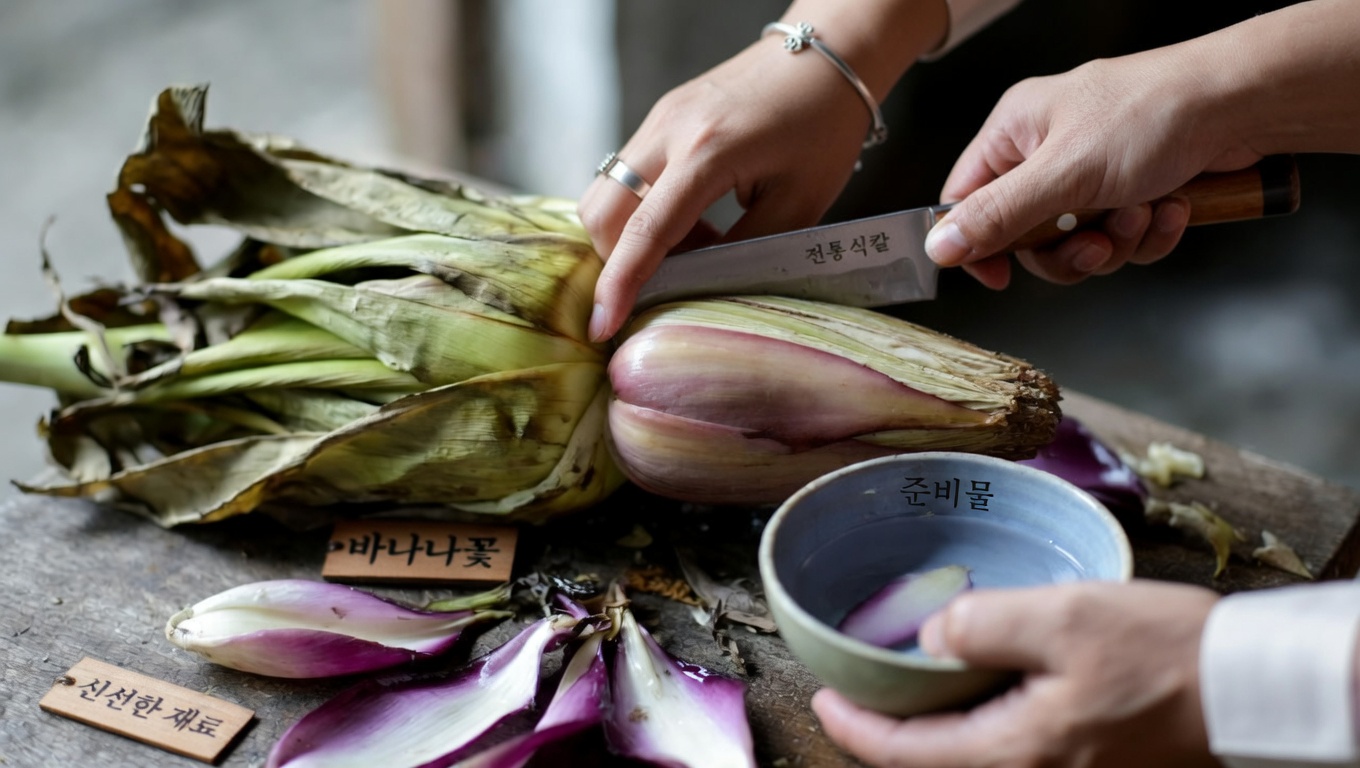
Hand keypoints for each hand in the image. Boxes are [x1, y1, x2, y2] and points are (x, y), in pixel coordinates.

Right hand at [578, 0, 950, 341]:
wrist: (826, 55)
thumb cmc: (824, 126)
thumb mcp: (800, 203)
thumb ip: (748, 250)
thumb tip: (702, 288)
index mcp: (708, 152)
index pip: (645, 230)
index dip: (619, 285)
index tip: (603, 326)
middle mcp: (669, 130)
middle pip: (603, 211)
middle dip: (618, 259)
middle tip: (670, 278)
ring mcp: (658, 119)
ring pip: (606, 192)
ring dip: (633, 233)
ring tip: (694, 244)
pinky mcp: (660, 117)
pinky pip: (627, 175)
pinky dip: (645, 209)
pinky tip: (693, 217)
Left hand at [812, 581, 1221, 767]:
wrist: (1252, 690)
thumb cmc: (1167, 653)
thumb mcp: (1065, 618)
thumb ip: (986, 625)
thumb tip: (931, 637)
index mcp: (1017, 752)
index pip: (906, 754)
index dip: (853, 727)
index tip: (821, 696)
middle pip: (935, 761)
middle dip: (888, 729)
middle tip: (855, 686)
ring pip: (972, 755)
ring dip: (931, 726)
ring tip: (906, 679)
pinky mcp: (1088, 761)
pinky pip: (1010, 748)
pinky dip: (976, 719)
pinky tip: (975, 681)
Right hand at [924, 40, 1264, 288]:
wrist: (1241, 105)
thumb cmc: (1151, 115)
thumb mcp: (1062, 174)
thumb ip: (997, 215)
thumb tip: (939, 247)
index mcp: (1016, 132)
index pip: (966, 199)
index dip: (977, 243)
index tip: (998, 278)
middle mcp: (1049, 152)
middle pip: (1026, 235)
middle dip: (1068, 248)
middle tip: (1095, 242)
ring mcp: (1094, 173)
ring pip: (1078, 244)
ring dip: (1115, 241)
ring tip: (1142, 212)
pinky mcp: (1134, 190)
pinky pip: (1122, 239)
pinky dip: (1148, 234)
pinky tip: (1171, 208)